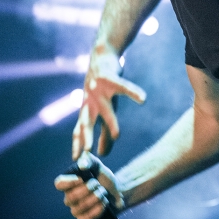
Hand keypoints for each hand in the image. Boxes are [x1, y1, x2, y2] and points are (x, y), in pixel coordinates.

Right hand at [54, 157, 124, 218]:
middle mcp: (69, 197)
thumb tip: (82, 165)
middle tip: (98, 184)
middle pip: (71, 197)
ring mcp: (76, 210)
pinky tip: (105, 202)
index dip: (68, 182)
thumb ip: (89, 161)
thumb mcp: (98, 166)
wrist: (117, 192)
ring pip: (81, 207)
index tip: (81, 178)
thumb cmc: (103, 178)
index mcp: (69, 183)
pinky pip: (87, 217)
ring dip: (96, 198)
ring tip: (103, 192)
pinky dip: (98, 209)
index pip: (59, 184)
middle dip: (88, 189)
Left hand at [73, 44, 145, 158]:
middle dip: (87, 136)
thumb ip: (103, 133)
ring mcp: (98, 89)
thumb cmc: (102, 89)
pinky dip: (133, 92)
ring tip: (118, 135)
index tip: (76, 161)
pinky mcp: (109, 78)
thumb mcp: (102, 110)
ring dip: (111, 122)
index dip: (77, 144)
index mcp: (87, 110)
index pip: (79, 130)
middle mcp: (90, 101)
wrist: (102, 57)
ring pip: (106, 108)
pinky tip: (143, 99)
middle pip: (87, 121)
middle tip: (87, 153)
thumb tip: (101, 154)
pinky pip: (123, 86)